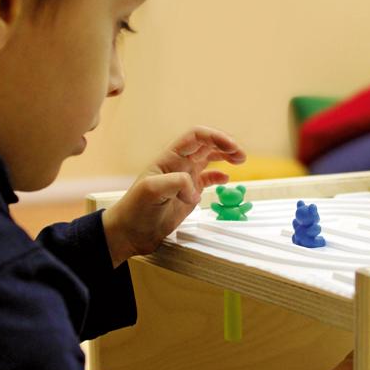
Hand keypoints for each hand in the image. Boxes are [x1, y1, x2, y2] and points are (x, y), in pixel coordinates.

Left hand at [102, 126, 245, 265]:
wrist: (129, 233)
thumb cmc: (135, 210)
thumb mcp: (151, 191)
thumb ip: (175, 182)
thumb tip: (194, 189)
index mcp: (170, 158)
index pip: (196, 136)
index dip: (215, 137)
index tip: (231, 147)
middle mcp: (178, 165)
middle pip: (206, 145)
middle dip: (225, 145)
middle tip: (241, 156)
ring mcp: (184, 179)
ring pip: (209, 159)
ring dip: (225, 156)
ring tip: (240, 161)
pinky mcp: (188, 195)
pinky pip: (207, 179)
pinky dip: (218, 177)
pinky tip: (226, 180)